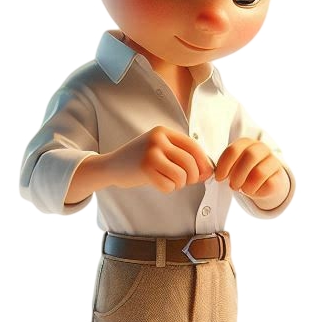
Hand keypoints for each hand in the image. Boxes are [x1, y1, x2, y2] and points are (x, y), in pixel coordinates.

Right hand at [66, 126, 213, 201]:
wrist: (111, 165)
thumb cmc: (141, 160)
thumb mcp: (160, 149)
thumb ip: (182, 156)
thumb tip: (209, 172)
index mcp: (164, 132)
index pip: (194, 147)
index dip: (203, 163)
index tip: (204, 174)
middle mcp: (158, 139)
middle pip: (190, 163)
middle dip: (192, 177)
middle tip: (185, 182)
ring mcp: (150, 153)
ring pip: (181, 176)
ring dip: (179, 184)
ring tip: (170, 181)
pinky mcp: (144, 169)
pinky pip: (169, 186)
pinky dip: (168, 189)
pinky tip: (159, 184)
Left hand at [215, 138, 289, 206]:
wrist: (263, 182)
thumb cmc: (243, 173)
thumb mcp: (231, 167)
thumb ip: (222, 166)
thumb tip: (210, 174)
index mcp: (246, 143)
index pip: (234, 149)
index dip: (224, 165)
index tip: (219, 178)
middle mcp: (261, 148)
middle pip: (249, 156)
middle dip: (237, 174)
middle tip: (232, 185)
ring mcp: (273, 161)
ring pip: (259, 172)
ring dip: (246, 185)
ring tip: (241, 189)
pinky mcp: (279, 176)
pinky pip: (268, 184)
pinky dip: (256, 191)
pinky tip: (252, 191)